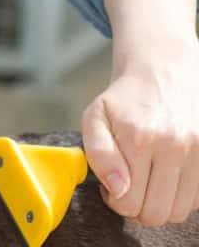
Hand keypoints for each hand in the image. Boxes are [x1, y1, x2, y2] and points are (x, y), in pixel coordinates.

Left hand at [82, 0, 198, 225]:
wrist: (163, 72)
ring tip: (149, 181)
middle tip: (131, 187)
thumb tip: (118, 188)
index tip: (113, 186)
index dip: (115, 200)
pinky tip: (167, 178)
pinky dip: (181, 196)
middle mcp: (173, 145)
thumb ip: (99, 155)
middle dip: (138, 207)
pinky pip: (197, 199)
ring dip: (161, 204)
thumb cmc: (124, 100)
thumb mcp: (94, 118)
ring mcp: (197, 150)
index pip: (127, 202)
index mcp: (138, 138)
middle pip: (156, 212)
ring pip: (178, 211)